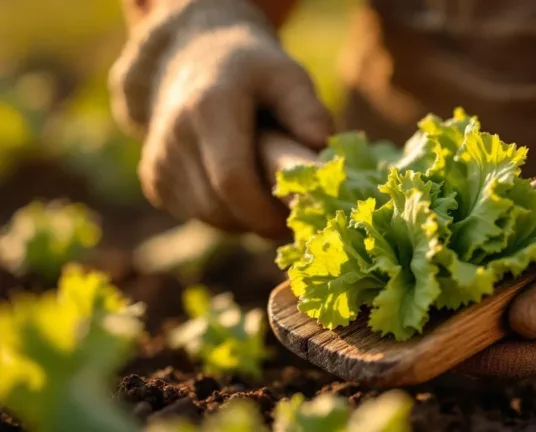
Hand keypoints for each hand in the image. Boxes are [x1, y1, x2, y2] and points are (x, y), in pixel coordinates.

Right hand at [109, 0, 331, 238]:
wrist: (190, 60)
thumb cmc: (251, 71)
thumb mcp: (286, 74)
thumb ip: (306, 108)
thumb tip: (321, 145)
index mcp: (207, 108)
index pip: (232, 180)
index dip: (266, 210)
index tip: (299, 214)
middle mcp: (173, 138)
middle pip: (222, 208)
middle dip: (262, 218)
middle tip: (294, 209)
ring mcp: (158, 163)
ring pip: (212, 218)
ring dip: (246, 218)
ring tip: (269, 189)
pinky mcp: (155, 182)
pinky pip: (199, 216)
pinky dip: (227, 213)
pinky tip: (241, 185)